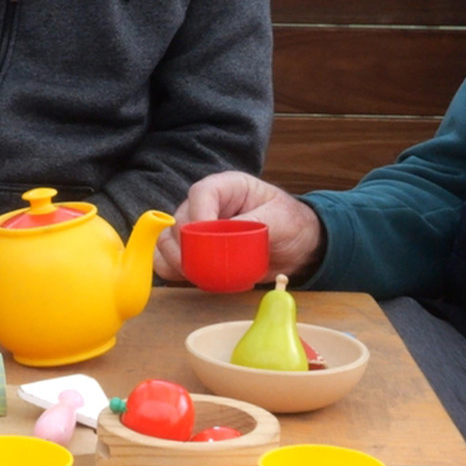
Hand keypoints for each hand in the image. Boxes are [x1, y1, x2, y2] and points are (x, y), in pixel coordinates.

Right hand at [157, 171, 324, 280]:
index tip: (207, 240)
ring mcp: (197, 229)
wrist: (298, 248)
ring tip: (197, 275)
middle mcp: (206, 205)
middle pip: (179, 219)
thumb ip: (255, 223)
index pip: (201, 193)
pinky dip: (173, 271)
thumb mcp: (281, 219)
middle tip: (203, 267)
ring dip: (176, 260)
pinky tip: (190, 279)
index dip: (198, 215)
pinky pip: (168, 259)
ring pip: (167, 240)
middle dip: (187, 246)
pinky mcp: (194, 251)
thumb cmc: (291, 224)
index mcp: (227, 187)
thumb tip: (225, 236)